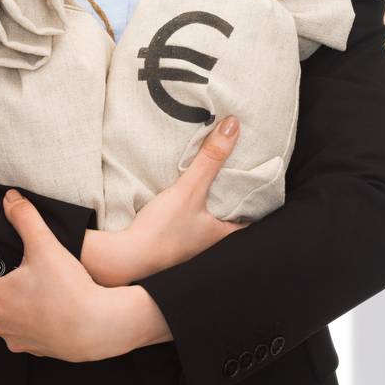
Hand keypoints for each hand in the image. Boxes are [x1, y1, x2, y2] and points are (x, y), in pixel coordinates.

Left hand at [0, 190, 158, 360]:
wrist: (100, 328)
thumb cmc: (70, 290)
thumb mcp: (46, 248)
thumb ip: (25, 219)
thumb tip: (10, 198)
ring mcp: (13, 338)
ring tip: (8, 288)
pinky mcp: (32, 347)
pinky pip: (13, 334)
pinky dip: (16, 319)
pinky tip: (35, 305)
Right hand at [81, 116, 246, 287]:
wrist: (127, 257)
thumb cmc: (163, 231)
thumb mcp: (190, 189)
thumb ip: (211, 159)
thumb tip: (233, 127)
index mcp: (223, 234)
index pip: (251, 215)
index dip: (256, 197)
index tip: (257, 178)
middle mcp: (210, 242)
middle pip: (229, 214)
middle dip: (231, 195)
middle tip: (234, 170)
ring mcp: (189, 243)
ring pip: (207, 217)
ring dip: (209, 201)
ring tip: (210, 176)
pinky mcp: (170, 241)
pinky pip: (188, 220)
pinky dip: (190, 207)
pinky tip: (182, 194)